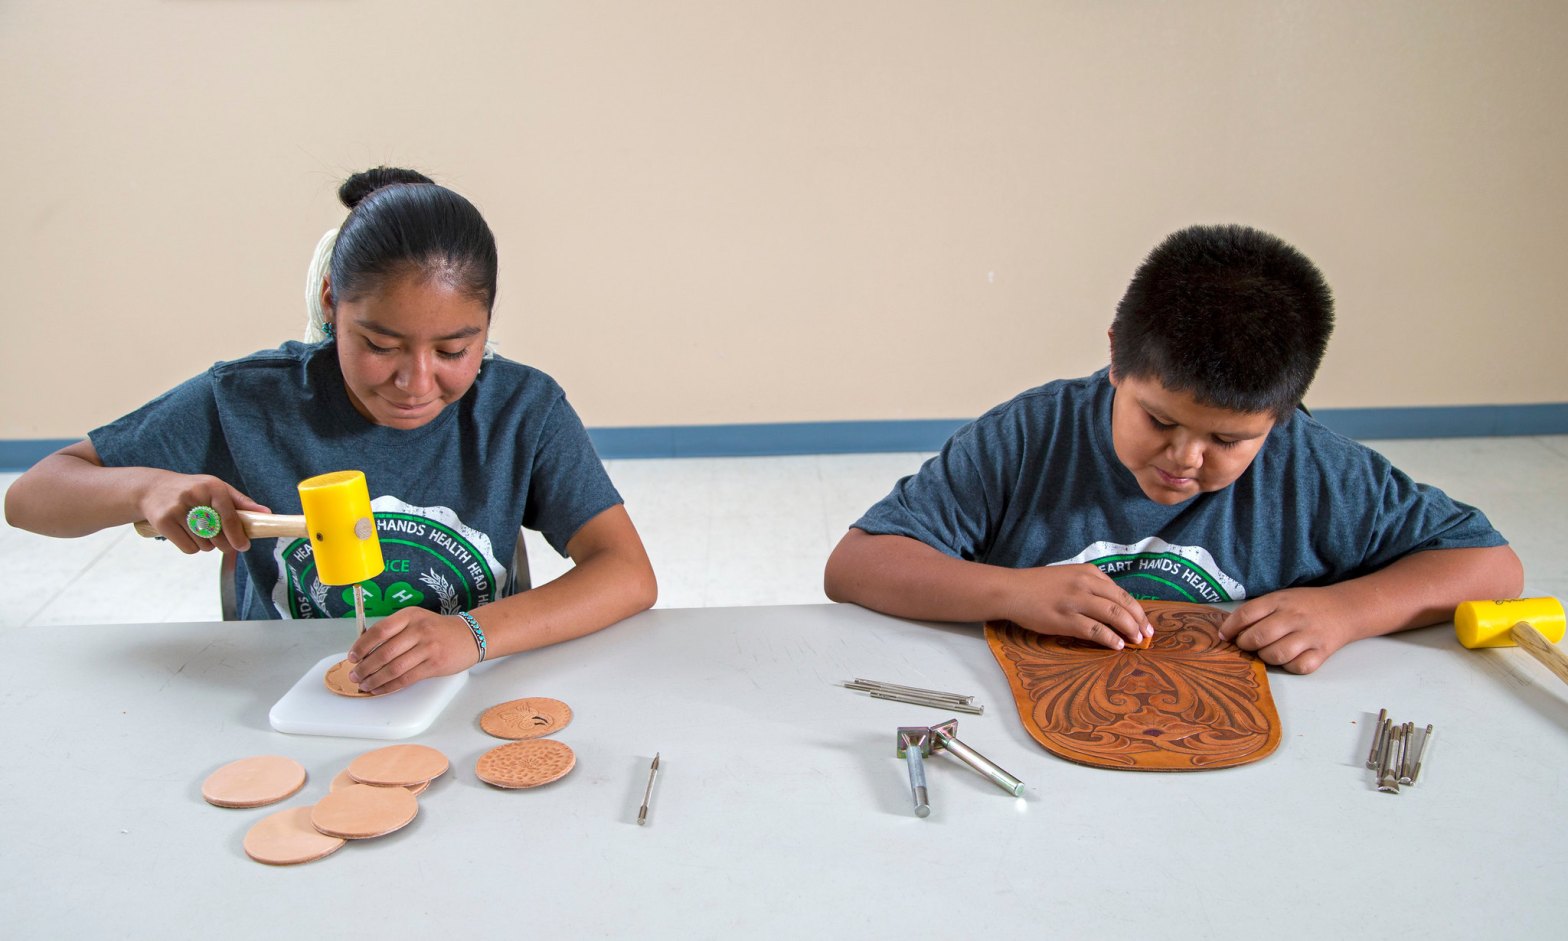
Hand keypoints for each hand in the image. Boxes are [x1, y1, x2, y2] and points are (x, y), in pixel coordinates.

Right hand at [137, 471, 270, 553]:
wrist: (153, 489)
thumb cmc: (193, 490)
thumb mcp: (217, 489)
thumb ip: (241, 502)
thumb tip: (266, 513)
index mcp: (212, 487)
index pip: (230, 517)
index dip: (238, 535)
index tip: (243, 546)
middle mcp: (194, 496)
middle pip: (217, 535)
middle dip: (223, 543)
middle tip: (220, 540)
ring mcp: (177, 509)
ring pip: (203, 544)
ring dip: (206, 545)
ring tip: (199, 531)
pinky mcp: (163, 522)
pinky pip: (188, 548)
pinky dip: (191, 547)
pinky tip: (187, 535)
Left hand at [346, 608, 481, 694]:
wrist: (469, 636)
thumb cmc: (438, 630)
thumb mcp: (417, 620)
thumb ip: (394, 631)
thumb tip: (365, 651)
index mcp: (410, 616)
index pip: (379, 631)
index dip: (362, 646)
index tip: (352, 657)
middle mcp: (419, 630)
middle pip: (384, 652)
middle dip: (365, 667)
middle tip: (355, 675)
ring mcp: (428, 647)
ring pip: (393, 668)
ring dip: (375, 679)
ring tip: (364, 685)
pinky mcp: (434, 665)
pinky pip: (406, 679)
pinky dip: (389, 686)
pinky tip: (380, 689)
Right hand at [1004, 564, 1152, 648]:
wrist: (1012, 590)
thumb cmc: (1039, 585)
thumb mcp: (1069, 576)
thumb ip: (1090, 586)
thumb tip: (1113, 606)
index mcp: (1088, 572)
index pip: (1121, 592)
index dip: (1137, 610)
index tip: (1145, 623)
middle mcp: (1085, 584)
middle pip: (1122, 603)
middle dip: (1138, 621)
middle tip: (1147, 635)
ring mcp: (1075, 601)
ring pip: (1113, 615)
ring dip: (1129, 630)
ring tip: (1136, 641)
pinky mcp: (1065, 618)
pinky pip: (1095, 630)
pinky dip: (1110, 638)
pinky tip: (1117, 645)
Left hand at [1219, 588, 1352, 673]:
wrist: (1344, 609)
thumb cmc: (1305, 605)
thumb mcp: (1281, 598)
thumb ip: (1258, 611)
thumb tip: (1229, 630)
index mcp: (1280, 600)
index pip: (1246, 614)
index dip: (1230, 627)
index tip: (1224, 635)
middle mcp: (1294, 617)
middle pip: (1258, 636)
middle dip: (1245, 644)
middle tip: (1246, 645)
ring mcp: (1309, 635)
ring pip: (1276, 655)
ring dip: (1265, 657)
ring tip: (1266, 651)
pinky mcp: (1322, 653)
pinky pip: (1297, 667)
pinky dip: (1288, 666)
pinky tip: (1288, 658)